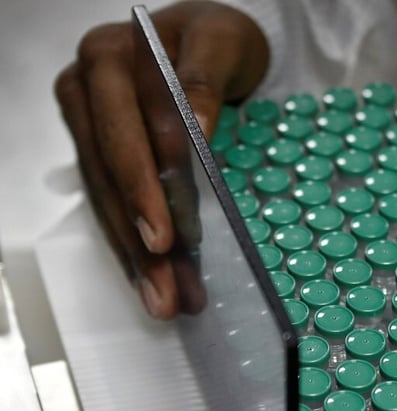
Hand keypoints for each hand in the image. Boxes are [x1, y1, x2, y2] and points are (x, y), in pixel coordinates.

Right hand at [55, 1, 268, 318]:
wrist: (212, 39)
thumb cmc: (218, 37)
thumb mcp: (222, 43)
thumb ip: (204, 80)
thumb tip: (193, 127)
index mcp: (110, 59)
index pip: (124, 134)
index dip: (143, 190)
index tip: (166, 237)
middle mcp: (88, 92)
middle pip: (112, 179)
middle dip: (140, 240)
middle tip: (166, 290)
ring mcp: (91, 125)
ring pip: (109, 200)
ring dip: (137, 257)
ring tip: (165, 301)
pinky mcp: (103, 153)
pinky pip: (115, 204)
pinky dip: (137, 246)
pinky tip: (156, 281)